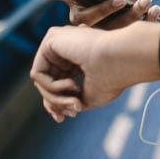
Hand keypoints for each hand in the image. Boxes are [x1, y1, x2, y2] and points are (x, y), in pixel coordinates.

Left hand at [30, 23, 159, 121]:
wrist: (121, 59)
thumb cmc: (113, 78)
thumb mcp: (88, 96)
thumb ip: (69, 100)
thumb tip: (53, 108)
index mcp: (78, 56)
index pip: (57, 81)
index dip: (56, 103)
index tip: (63, 119)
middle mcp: (67, 46)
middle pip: (47, 82)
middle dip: (56, 102)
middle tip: (74, 111)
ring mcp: (59, 41)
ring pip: (42, 80)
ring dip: (56, 98)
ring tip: (76, 101)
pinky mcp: (51, 39)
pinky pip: (38, 73)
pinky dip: (51, 87)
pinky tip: (72, 85)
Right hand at [35, 0, 159, 28]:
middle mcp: (82, 18)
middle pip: (86, 19)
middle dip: (103, 9)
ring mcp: (99, 31)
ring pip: (111, 28)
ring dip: (130, 14)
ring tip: (146, 0)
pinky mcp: (118, 39)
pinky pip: (131, 33)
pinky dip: (146, 20)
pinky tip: (155, 8)